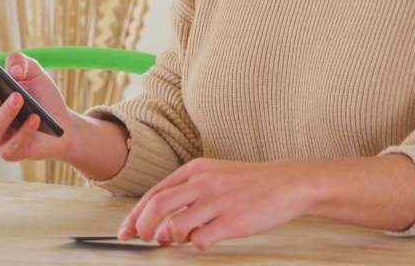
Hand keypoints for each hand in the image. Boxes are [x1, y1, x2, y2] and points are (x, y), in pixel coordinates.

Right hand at [0, 51, 73, 162]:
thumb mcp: (34, 72)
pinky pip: (15, 143)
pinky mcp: (11, 152)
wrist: (63, 123)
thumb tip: (12, 70)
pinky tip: (35, 118)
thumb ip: (21, 62)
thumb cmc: (42, 97)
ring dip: (5, 112)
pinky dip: (25, 131)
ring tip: (17, 97)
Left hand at [118, 158, 312, 249]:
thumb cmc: (249, 184)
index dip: (136, 215)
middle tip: (142, 240)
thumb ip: (187, 197)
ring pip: (177, 226)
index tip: (127, 231)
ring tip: (185, 238)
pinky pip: (201, 240)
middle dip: (143, 226)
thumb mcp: (214, 178)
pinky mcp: (233, 221)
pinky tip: (208, 238)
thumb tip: (163, 229)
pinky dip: (198, 245)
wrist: (287, 183)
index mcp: (195, 170)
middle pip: (158, 205)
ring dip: (173, 238)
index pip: (154, 192)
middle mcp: (203, 182)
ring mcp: (218, 201)